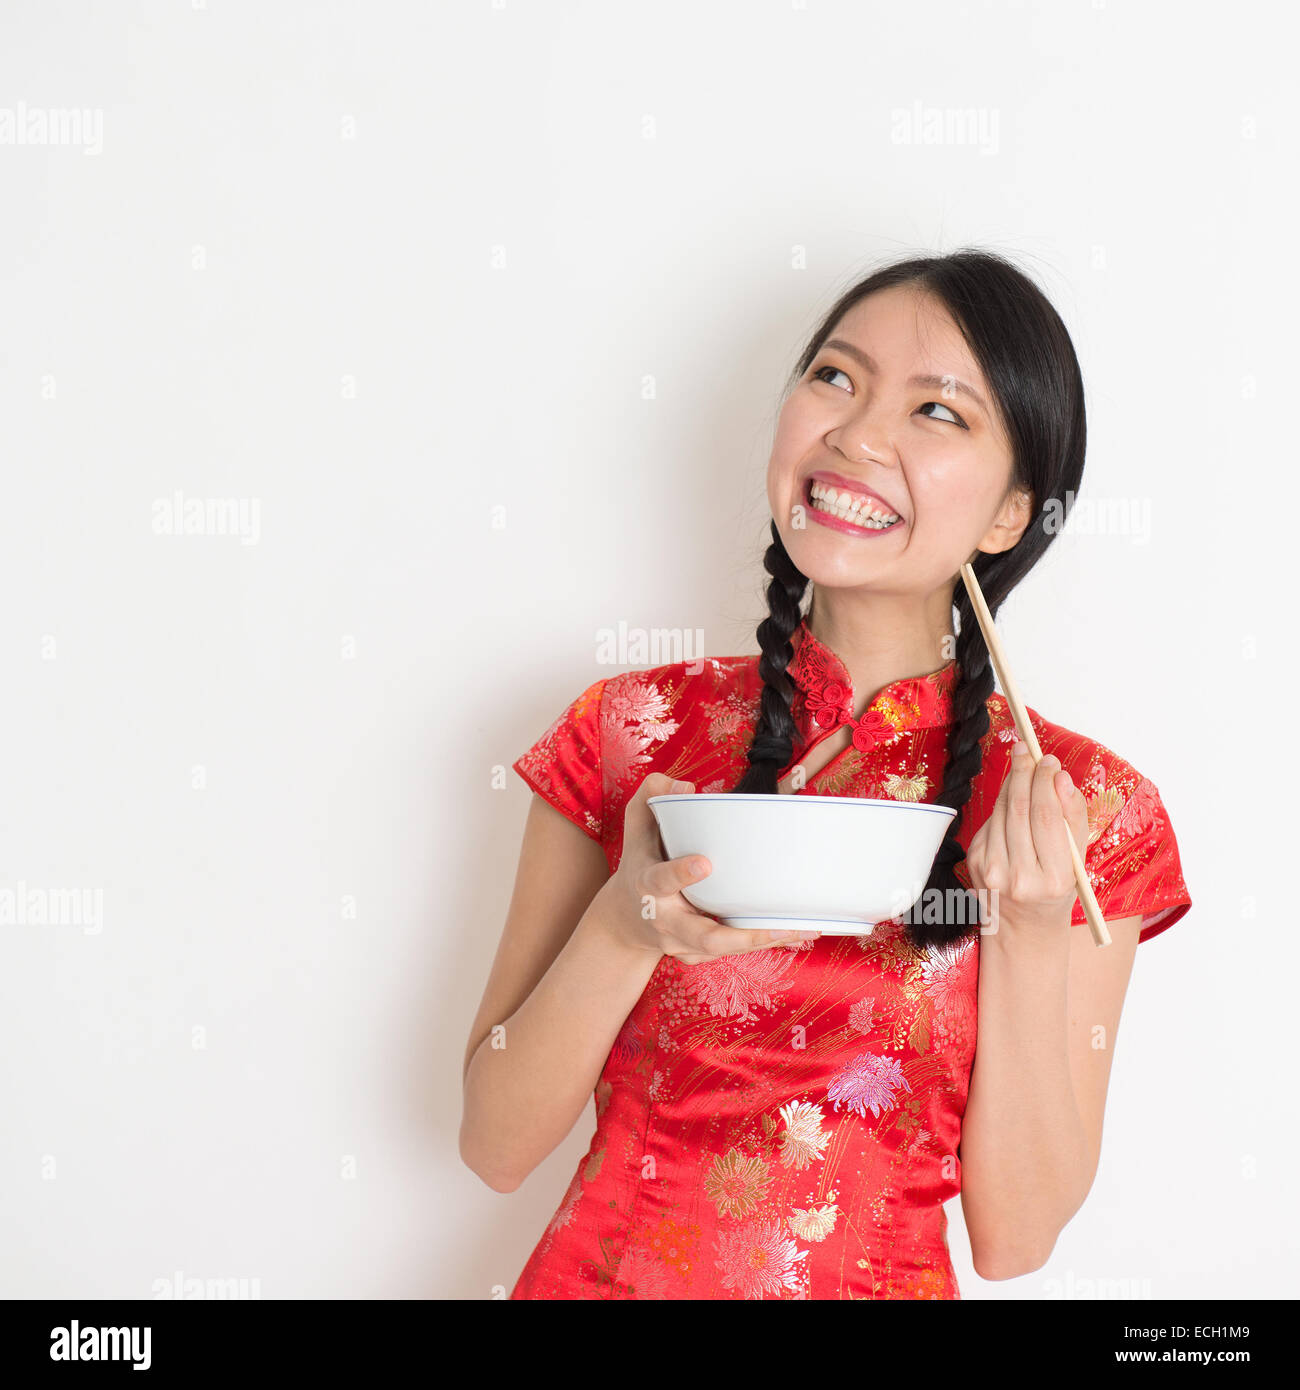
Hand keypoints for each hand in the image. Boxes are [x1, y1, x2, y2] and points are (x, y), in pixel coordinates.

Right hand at [593, 772, 820, 964]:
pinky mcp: (697, 953)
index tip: (705, 864)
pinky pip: (732, 951)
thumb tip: (686, 787)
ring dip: (764, 941)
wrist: (624, 920)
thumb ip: (652, 795)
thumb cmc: (639, 864)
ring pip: (724, 949)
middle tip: (779, 926)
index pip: (661, 879)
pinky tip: (795, 933)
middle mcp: (665, 920)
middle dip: (742, 936)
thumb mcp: (637, 826)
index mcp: (648, 885)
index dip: (681, 874)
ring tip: (802, 930)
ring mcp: (682, 943)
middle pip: (702, 936)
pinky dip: (763, 943)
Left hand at [964, 740, 1090, 937]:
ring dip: (1011, 783)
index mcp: (1054, 880)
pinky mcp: (975, 864)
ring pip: (1001, 812)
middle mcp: (1020, 878)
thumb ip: (1073, 818)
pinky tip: (1012, 796)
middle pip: (1019, 810)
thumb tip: (1061, 777)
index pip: (1047, 818)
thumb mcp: (1076, 860)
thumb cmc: (1056, 889)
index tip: (1049, 760)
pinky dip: (1001, 804)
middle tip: (1029, 751)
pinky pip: (990, 823)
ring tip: (1022, 765)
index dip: (1046, 783)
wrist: (1023, 929)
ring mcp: (992, 872)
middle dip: (1024, 774)